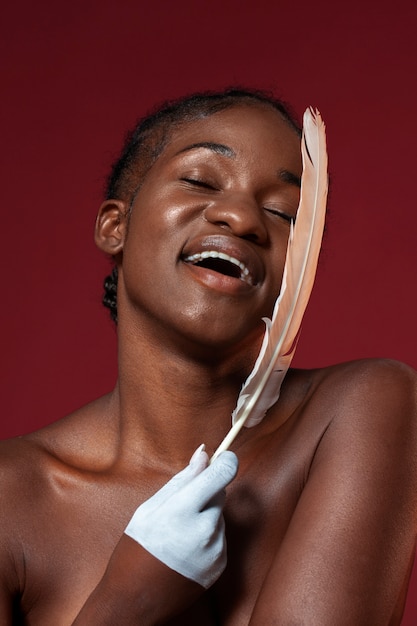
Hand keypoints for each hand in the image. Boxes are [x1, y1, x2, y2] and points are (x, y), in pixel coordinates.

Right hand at [125, 445, 237, 588]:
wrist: (135, 600)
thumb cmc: (136, 549)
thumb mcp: (150, 508)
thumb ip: (182, 479)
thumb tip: (203, 454)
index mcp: (183, 511)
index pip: (222, 475)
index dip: (227, 461)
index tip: (224, 456)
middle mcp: (205, 530)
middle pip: (220, 494)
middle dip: (206, 493)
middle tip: (182, 507)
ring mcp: (215, 550)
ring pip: (220, 516)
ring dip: (206, 516)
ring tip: (180, 533)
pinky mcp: (221, 565)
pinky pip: (220, 537)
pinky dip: (208, 536)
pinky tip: (187, 548)